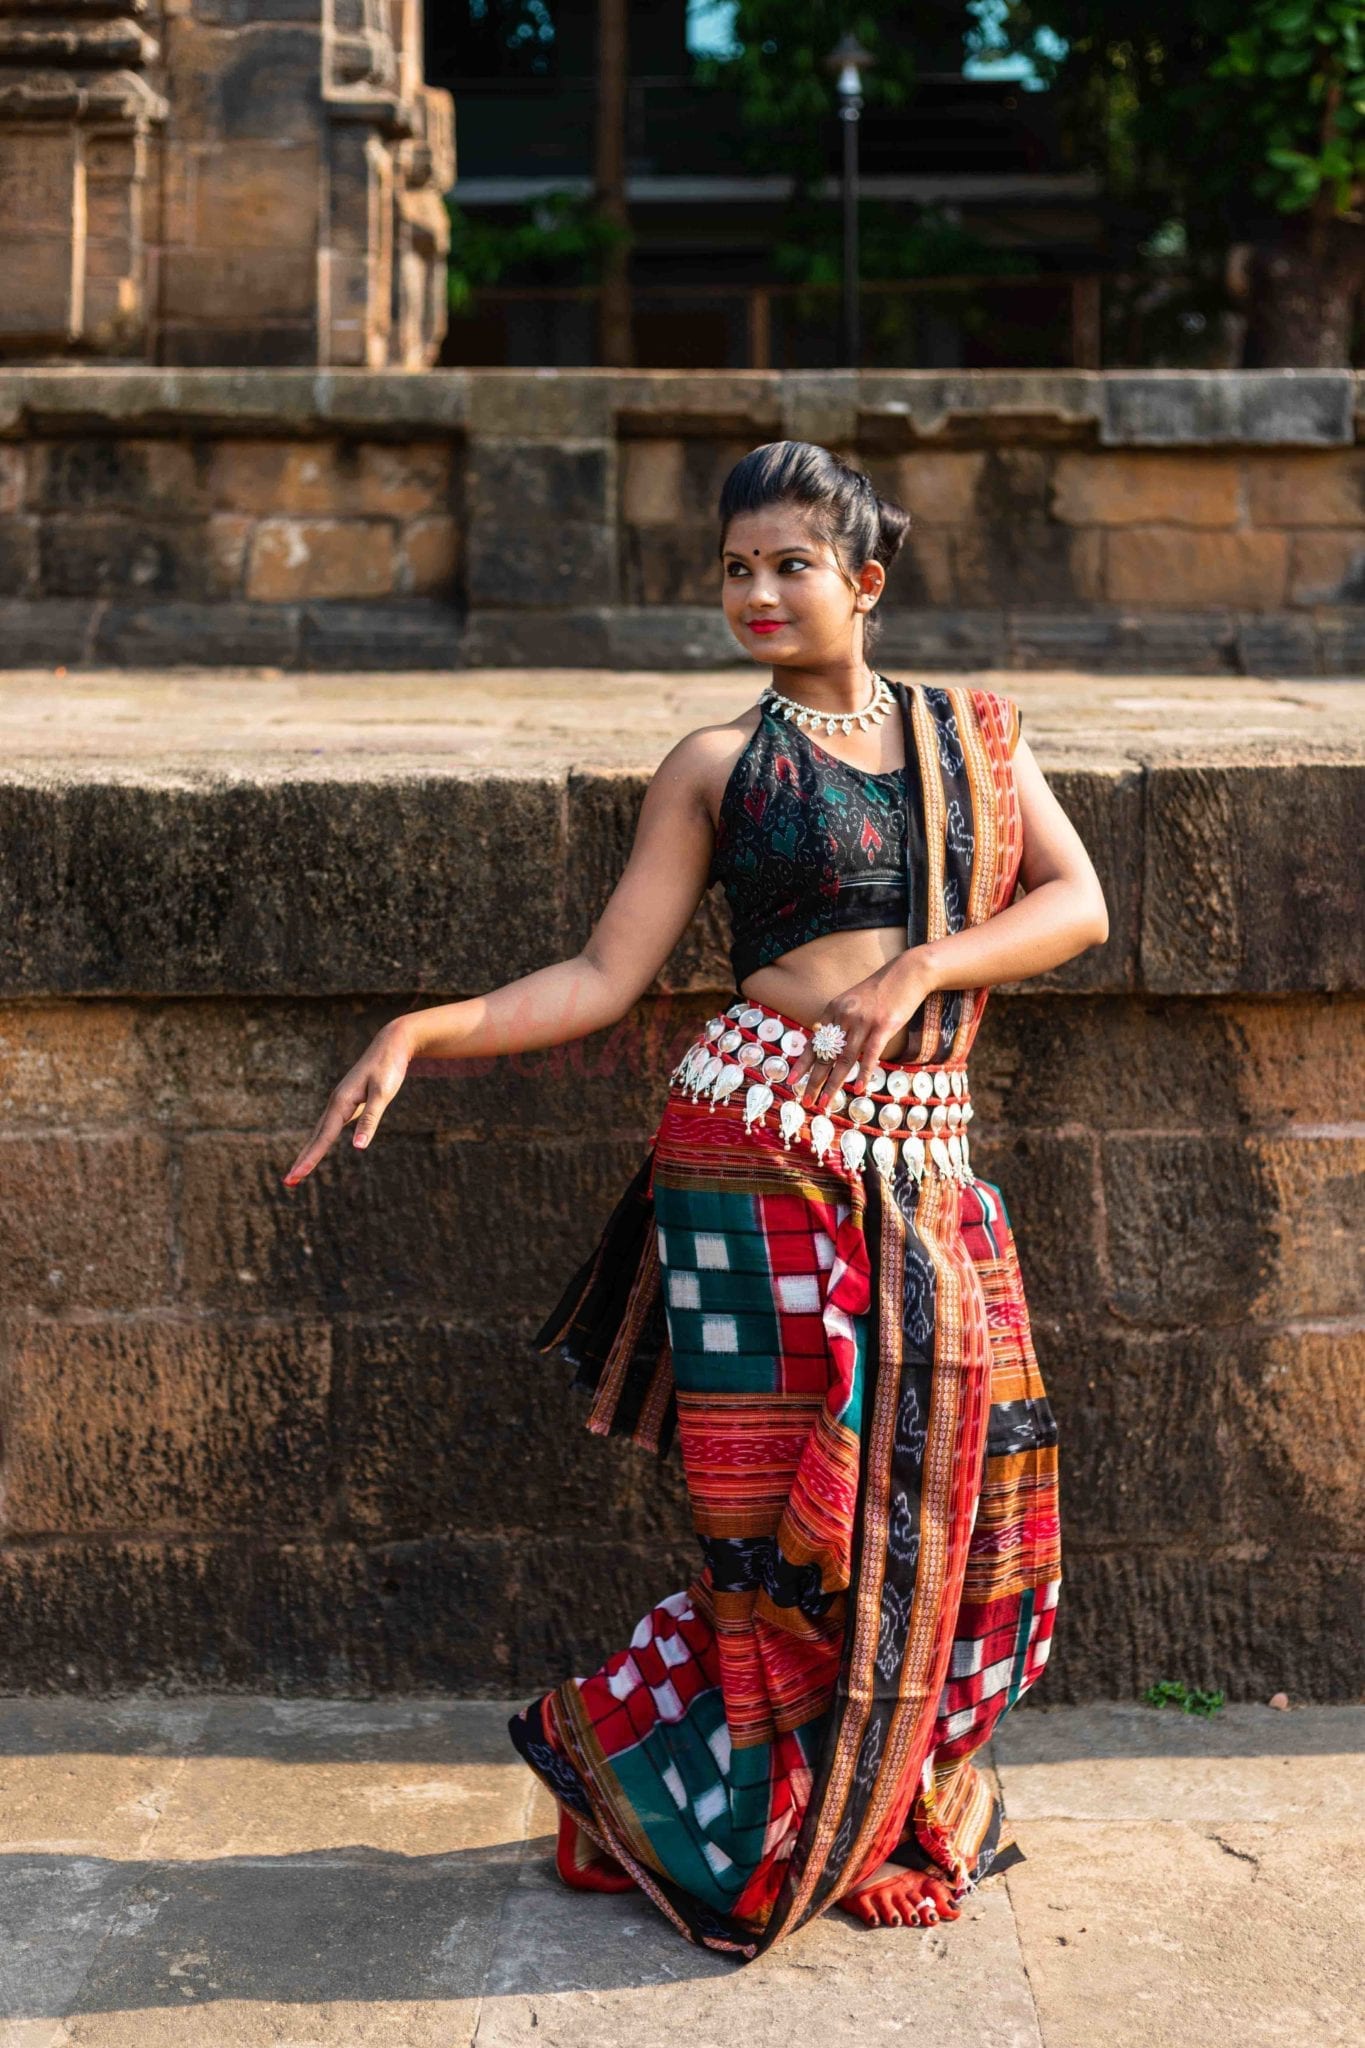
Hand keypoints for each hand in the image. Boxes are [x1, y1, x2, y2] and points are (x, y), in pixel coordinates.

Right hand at [281, 1019, 415, 1186]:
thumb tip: (358, 1147)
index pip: (323, 1138)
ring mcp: (340, 1102)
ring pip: (321, 1132)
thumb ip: (370, 1119)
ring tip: (299, 1171)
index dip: (310, 1159)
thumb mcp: (383, 1094)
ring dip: (309, 1152)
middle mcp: (336, 1103)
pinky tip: (318, 1148)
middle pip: (316, 1137)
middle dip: (303, 1160)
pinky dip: (321, 1140)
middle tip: (288, 1182)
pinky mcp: (348, 1102)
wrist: (391, 1044)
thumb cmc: (389, 1068)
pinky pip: (330, 1126)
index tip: (296, 1177)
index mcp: (341, 1103)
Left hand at [788, 950, 936, 1113]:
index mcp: (833, 1010)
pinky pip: (870, 1055)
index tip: (791, 1081)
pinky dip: (864, 1073)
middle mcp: (844, 1016)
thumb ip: (839, 1020)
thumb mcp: (852, 1001)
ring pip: (844, 1059)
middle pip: (825, 1055)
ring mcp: (863, 1022)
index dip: (802, 1063)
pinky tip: (857, 1089)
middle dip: (813, 1081)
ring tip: (825, 1103)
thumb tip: (824, 1040)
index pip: (813, 1042)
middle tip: (806, 1101)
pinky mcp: (883, 1026)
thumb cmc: (880, 991)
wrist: (907, 973)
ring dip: (833, 1084)